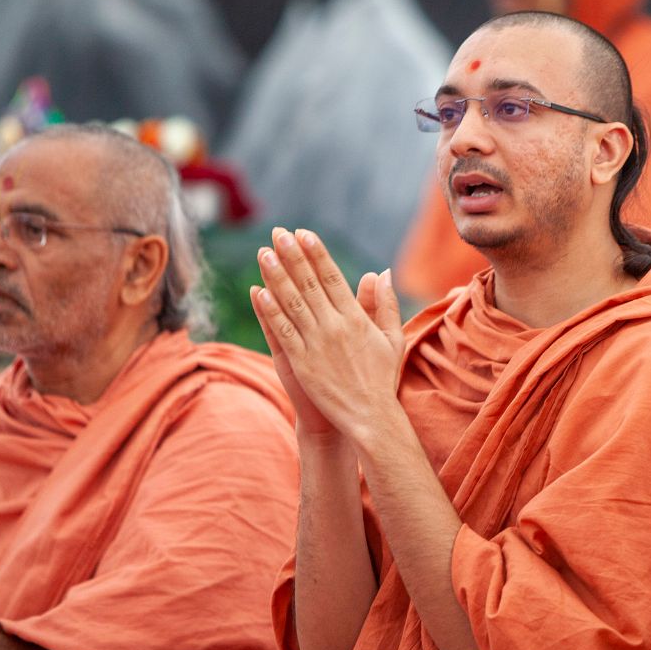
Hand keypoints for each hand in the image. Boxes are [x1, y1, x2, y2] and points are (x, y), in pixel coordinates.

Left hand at [251, 227, 405, 446]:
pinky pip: (282, 332)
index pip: (332, 277)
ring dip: (276, 276)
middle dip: (292, 256)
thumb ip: (384, 304)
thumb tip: (381, 272)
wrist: (369, 417)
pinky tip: (258, 292)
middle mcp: (334, 327)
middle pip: (309, 283)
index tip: (303, 233)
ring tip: (264, 253)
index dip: (316, 254)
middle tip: (278, 233)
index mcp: (356, 319)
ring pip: (292, 303)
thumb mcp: (392, 338)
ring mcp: (316, 344)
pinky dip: (270, 311)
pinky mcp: (301, 363)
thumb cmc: (382, 378)